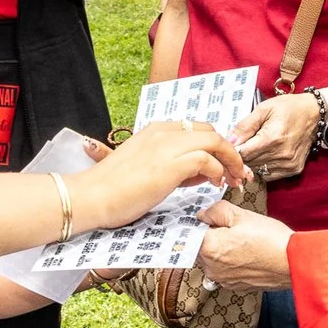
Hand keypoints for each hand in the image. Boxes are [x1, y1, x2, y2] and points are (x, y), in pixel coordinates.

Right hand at [73, 120, 245, 229]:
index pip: (197, 129)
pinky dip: (217, 171)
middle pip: (210, 131)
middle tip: (237, 173)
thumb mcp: (146, 169)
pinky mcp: (169, 164)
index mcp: (155, 131)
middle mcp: (163, 132)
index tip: (224, 166)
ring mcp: (166, 146)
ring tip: (233, 180)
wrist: (90, 197)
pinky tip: (215, 184)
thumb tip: (199, 173)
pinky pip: (206, 158)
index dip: (216, 147)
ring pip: (214, 140)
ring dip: (230, 161)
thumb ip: (172, 166)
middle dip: (229, 151)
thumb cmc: (113, 190)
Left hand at [198, 200, 293, 290]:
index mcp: (209, 248)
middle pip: (201, 246)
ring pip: (213, 259)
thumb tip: (203, 215)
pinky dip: (232, 261)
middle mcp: (211, 268)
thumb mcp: (241, 215)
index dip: (204, 222)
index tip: (214, 218)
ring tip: (244, 241)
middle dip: (213, 236)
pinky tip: (248, 253)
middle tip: (235, 228)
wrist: (293, 263)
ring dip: (222, 249)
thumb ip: (215, 211)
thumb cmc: (270, 239)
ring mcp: (222, 279)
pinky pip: (225, 270)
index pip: (192, 232)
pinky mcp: (234, 285)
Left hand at [231, 92, 320, 181]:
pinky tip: (267, 154)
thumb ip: (245, 126)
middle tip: (246, 143)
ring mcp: (289, 164)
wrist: (315, 113)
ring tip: (258, 147)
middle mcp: (282, 154)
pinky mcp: (294, 169)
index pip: (243, 154)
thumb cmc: (289, 108)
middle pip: (250, 163)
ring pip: (258, 171)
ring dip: (254, 162)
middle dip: (244, 155)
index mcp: (272, 138)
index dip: (236, 149)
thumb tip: (230, 141)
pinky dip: (264, 167)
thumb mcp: (264, 109)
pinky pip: (270, 175)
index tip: (234, 143)